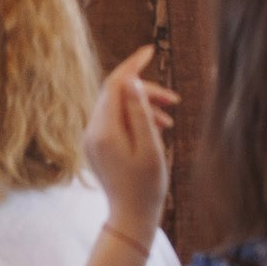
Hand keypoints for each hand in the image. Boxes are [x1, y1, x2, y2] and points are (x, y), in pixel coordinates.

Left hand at [84, 45, 177, 242]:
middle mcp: (91, 131)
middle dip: (145, 92)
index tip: (150, 50)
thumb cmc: (147, 184)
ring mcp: (91, 139)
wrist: (131, 215)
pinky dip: (134, 120)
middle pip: (116, 95)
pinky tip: (156, 129)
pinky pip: (114, 122)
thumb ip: (140, 113)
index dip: (132, 65)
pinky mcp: (96, 146)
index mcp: (104, 130)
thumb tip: (133, 82)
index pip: (114, 85)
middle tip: (175, 100)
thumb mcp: (150, 147)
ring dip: (143, 107)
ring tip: (170, 121)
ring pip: (116, 108)